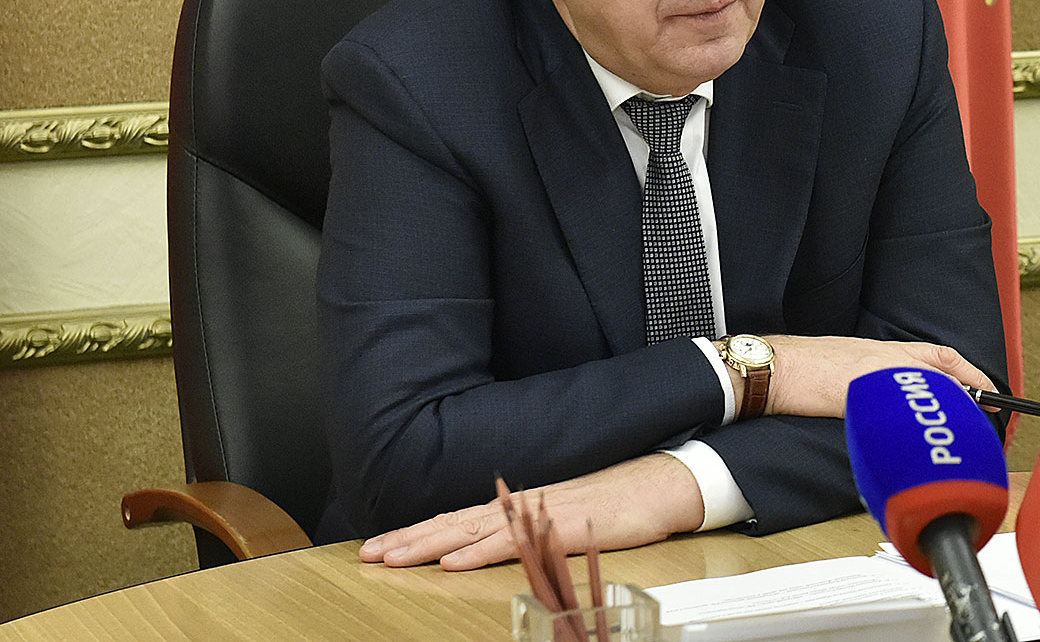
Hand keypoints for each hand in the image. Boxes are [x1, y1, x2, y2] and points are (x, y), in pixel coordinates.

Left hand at [357, 453, 704, 570]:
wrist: (666, 482)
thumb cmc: (624, 502)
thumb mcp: (570, 517)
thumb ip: (534, 529)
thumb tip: (500, 544)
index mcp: (523, 504)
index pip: (459, 518)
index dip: (419, 532)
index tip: (382, 545)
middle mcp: (524, 505)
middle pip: (455, 523)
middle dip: (408, 539)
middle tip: (367, 555)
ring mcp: (541, 514)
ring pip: (473, 531)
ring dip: (428, 546)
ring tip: (392, 559)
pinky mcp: (562, 527)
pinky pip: (513, 543)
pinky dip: (478, 554)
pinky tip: (451, 563)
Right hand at [760, 334, 994, 417]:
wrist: (772, 369)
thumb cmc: (803, 368)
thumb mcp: (849, 361)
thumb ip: (876, 374)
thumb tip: (894, 395)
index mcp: (882, 351)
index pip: (937, 355)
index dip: (968, 371)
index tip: (989, 388)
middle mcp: (883, 360)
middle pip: (941, 370)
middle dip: (970, 389)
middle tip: (992, 407)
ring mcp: (873, 377)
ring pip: (926, 386)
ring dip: (951, 404)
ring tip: (970, 422)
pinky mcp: (859, 397)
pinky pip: (900, 409)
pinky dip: (921, 421)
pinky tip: (930, 434)